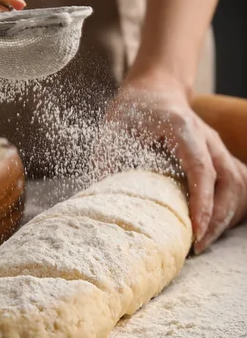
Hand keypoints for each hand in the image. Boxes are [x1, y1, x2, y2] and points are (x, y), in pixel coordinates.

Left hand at [104, 72, 246, 253]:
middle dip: (217, 216)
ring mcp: (214, 146)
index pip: (201, 166)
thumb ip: (110, 159)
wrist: (154, 90)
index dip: (202, 199)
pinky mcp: (216, 156)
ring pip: (235, 183)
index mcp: (181, 126)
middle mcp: (205, 136)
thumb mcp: (114, 128)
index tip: (196, 228)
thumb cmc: (132, 110)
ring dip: (223, 216)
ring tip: (200, 243)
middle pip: (228, 179)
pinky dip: (223, 208)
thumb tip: (103, 198)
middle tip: (197, 246)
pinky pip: (232, 184)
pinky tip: (207, 228)